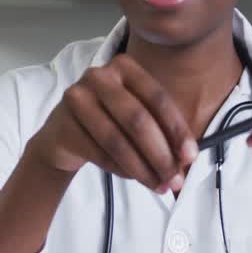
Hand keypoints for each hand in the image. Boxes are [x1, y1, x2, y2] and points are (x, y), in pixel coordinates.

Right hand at [28, 54, 197, 193]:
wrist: (62, 135)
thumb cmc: (109, 122)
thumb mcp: (137, 115)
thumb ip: (161, 129)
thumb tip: (186, 159)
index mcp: (124, 66)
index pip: (157, 98)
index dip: (176, 129)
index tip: (190, 156)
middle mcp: (99, 76)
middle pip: (137, 120)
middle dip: (161, 154)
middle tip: (175, 179)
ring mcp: (76, 98)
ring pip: (117, 141)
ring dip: (143, 169)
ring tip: (159, 186)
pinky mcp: (62, 125)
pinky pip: (99, 154)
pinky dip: (121, 170)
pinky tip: (134, 178)